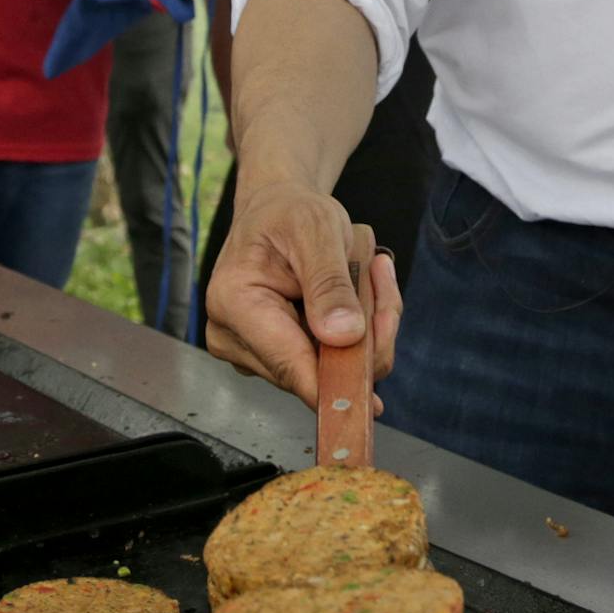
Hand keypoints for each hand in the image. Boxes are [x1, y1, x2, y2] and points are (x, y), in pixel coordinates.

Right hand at [203, 178, 400, 410]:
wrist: (277, 210)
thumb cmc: (288, 213)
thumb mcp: (316, 229)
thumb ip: (329, 282)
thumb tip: (343, 336)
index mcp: (234, 303)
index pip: (289, 365)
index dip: (336, 383)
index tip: (373, 402)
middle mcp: (233, 337)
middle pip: (316, 372)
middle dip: (365, 336)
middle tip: (380, 275)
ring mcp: (253, 352)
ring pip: (331, 370)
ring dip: (366, 330)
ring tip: (369, 274)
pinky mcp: (276, 357)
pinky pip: (331, 362)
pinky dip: (357, 332)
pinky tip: (358, 293)